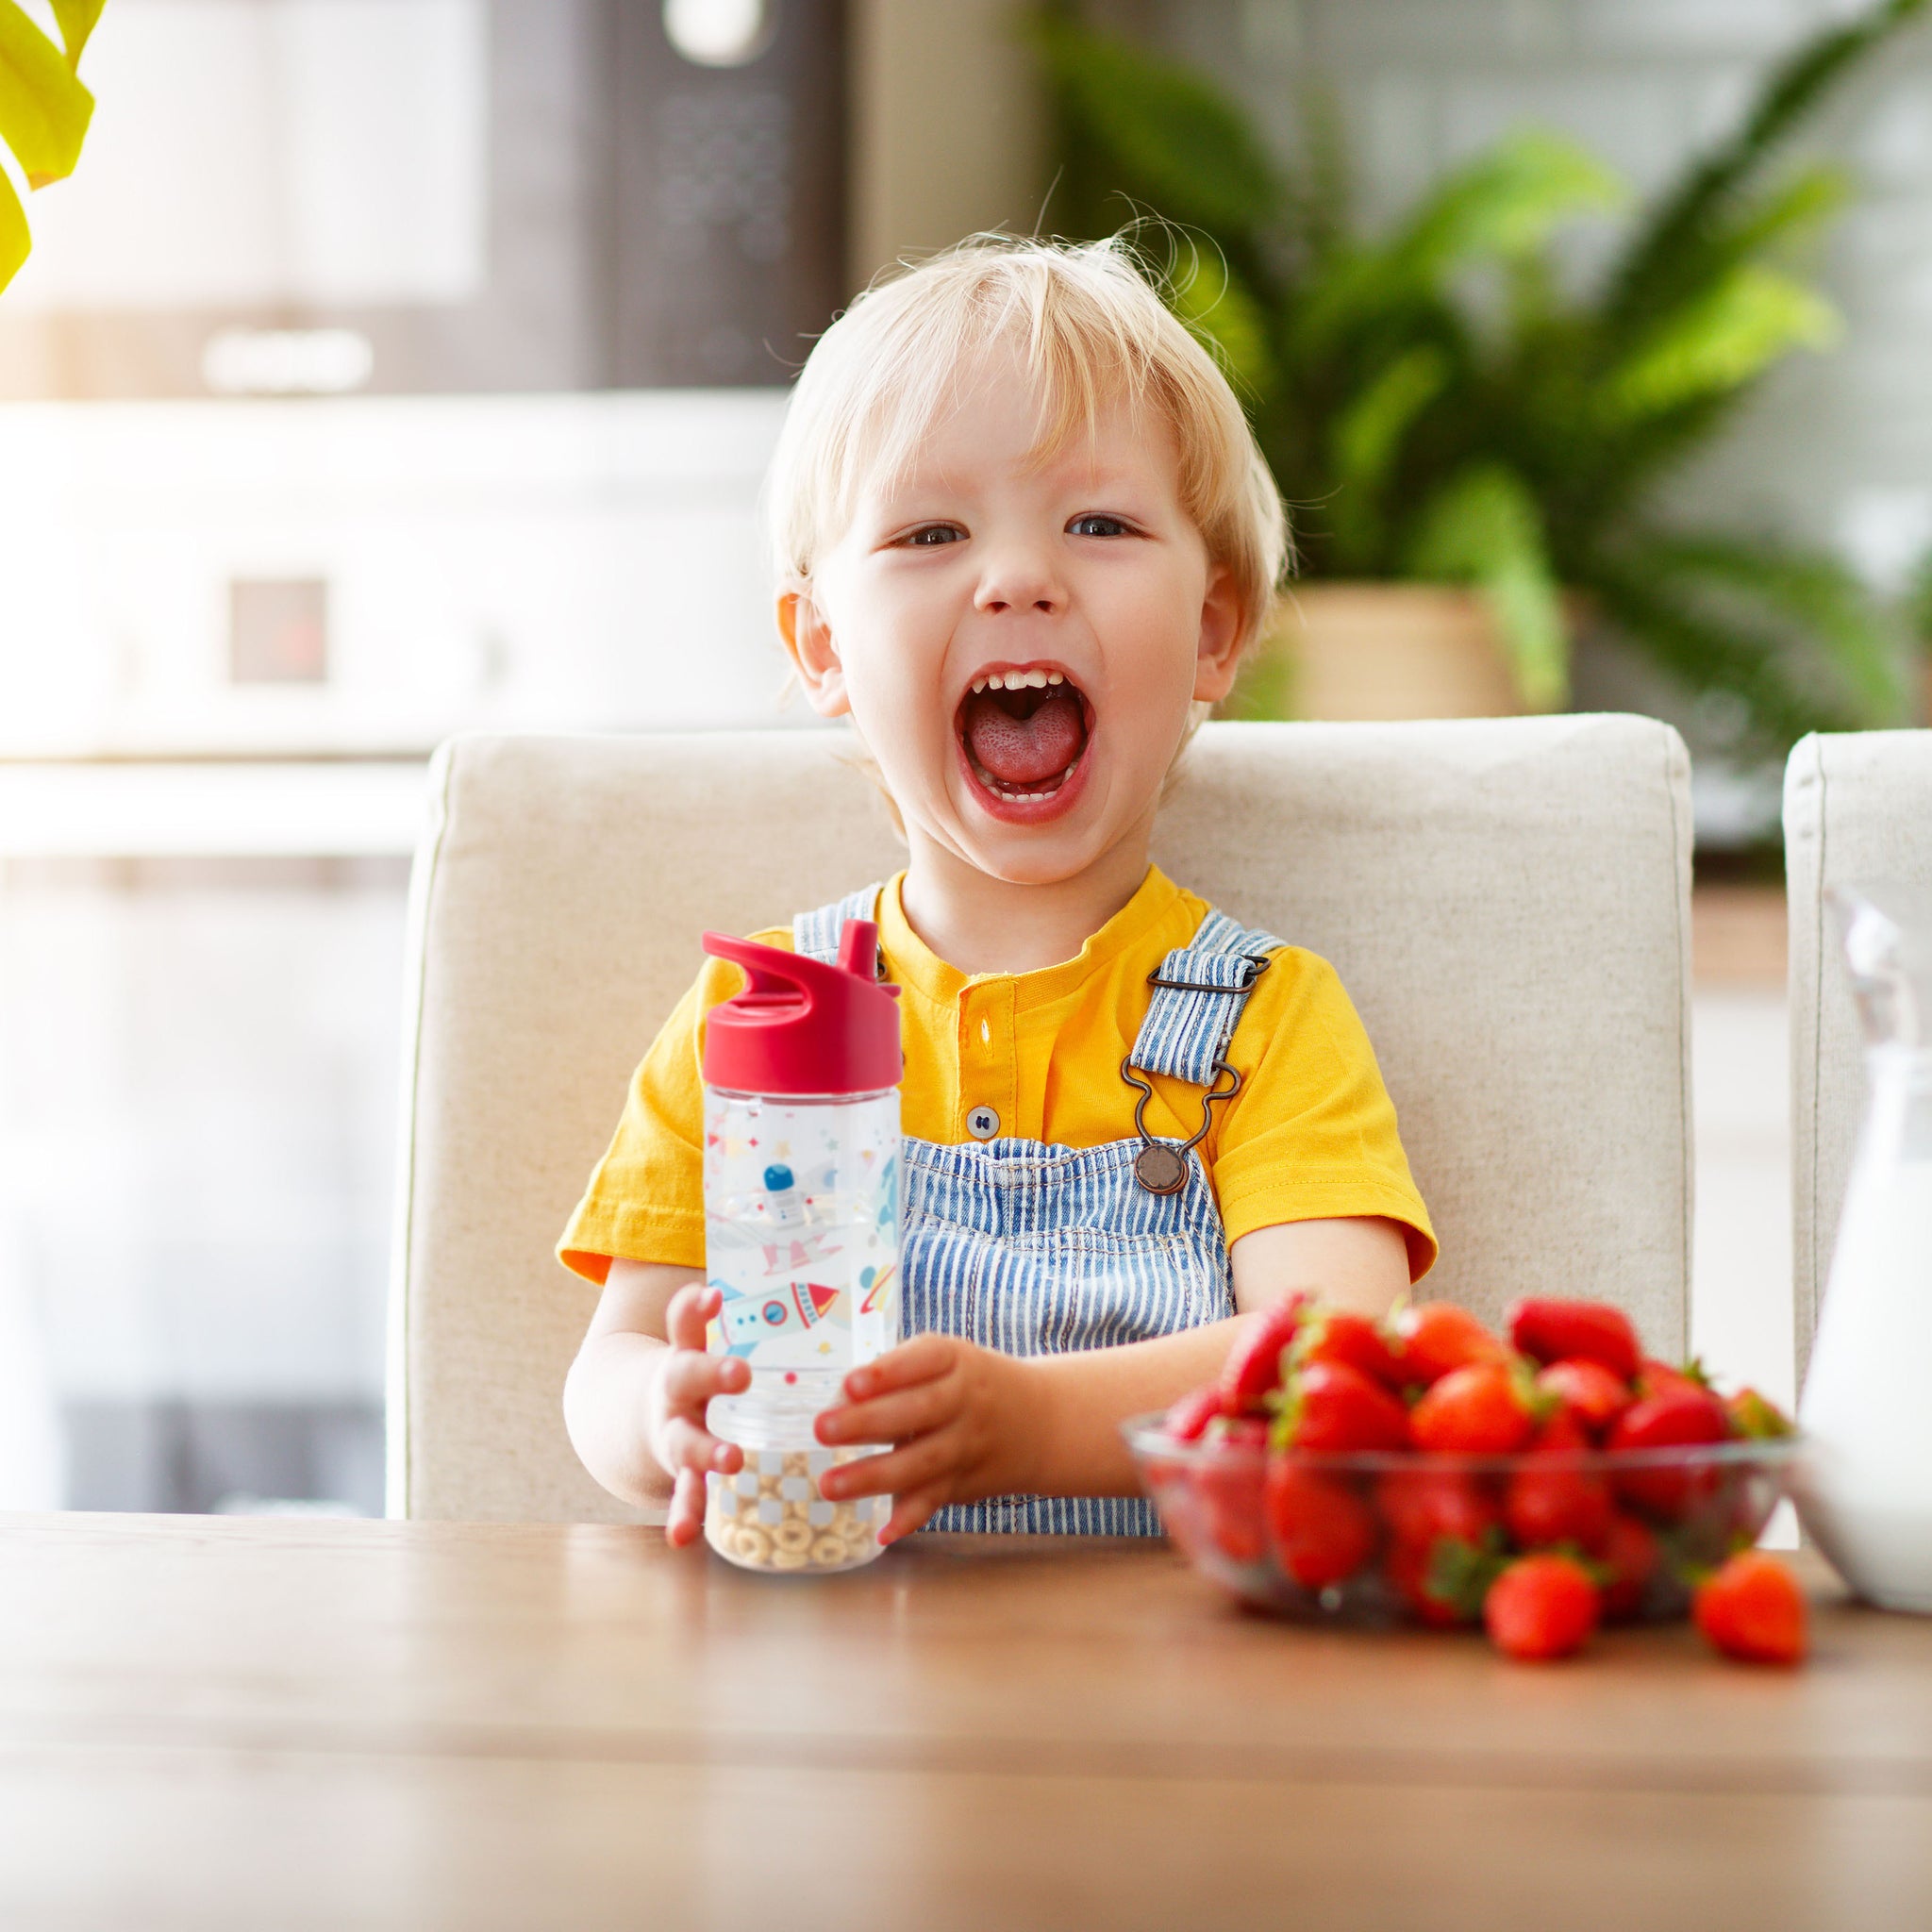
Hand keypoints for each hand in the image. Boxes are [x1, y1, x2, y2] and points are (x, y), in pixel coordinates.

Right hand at [648, 1282, 750, 1546]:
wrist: (644, 1419)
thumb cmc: (704, 1375)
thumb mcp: (717, 1344)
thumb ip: (760, 1321)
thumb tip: (837, 1286)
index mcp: (689, 1351)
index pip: (686, 1321)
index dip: (696, 1307)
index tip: (715, 1295)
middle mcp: (677, 1390)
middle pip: (687, 1374)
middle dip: (713, 1374)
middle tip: (741, 1374)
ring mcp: (676, 1433)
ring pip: (686, 1441)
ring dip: (708, 1451)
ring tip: (731, 1460)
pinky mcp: (682, 1473)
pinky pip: (684, 1495)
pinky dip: (684, 1515)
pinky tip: (683, 1536)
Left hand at [812, 1334, 1039, 1542]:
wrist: (1040, 1422)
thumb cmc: (970, 1382)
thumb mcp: (946, 1360)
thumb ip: (894, 1376)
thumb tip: (835, 1406)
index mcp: (955, 1360)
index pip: (924, 1360)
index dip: (888, 1372)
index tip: (851, 1383)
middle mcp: (964, 1401)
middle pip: (918, 1411)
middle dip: (868, 1422)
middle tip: (822, 1429)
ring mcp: (965, 1445)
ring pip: (921, 1461)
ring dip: (873, 1476)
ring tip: (829, 1484)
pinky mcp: (962, 1482)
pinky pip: (935, 1500)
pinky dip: (910, 1518)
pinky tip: (882, 1531)